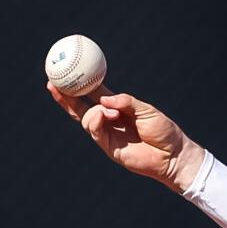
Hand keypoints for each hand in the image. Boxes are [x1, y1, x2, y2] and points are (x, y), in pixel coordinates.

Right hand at [46, 83, 205, 191]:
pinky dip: (97, 120)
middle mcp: (109, 121)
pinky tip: (106, 116)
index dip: (79, 86)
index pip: (93, 96)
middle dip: (65, 98)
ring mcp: (108, 135)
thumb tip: (102, 98)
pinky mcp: (109, 148)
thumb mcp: (145, 109)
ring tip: (112, 113)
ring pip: (86, 119)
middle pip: (80, 109)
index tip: (65, 73)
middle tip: (52, 83)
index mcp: (117, 109)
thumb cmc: (163, 131)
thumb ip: (124, 101)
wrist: (173, 154)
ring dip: (95, 111)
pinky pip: (94, 131)